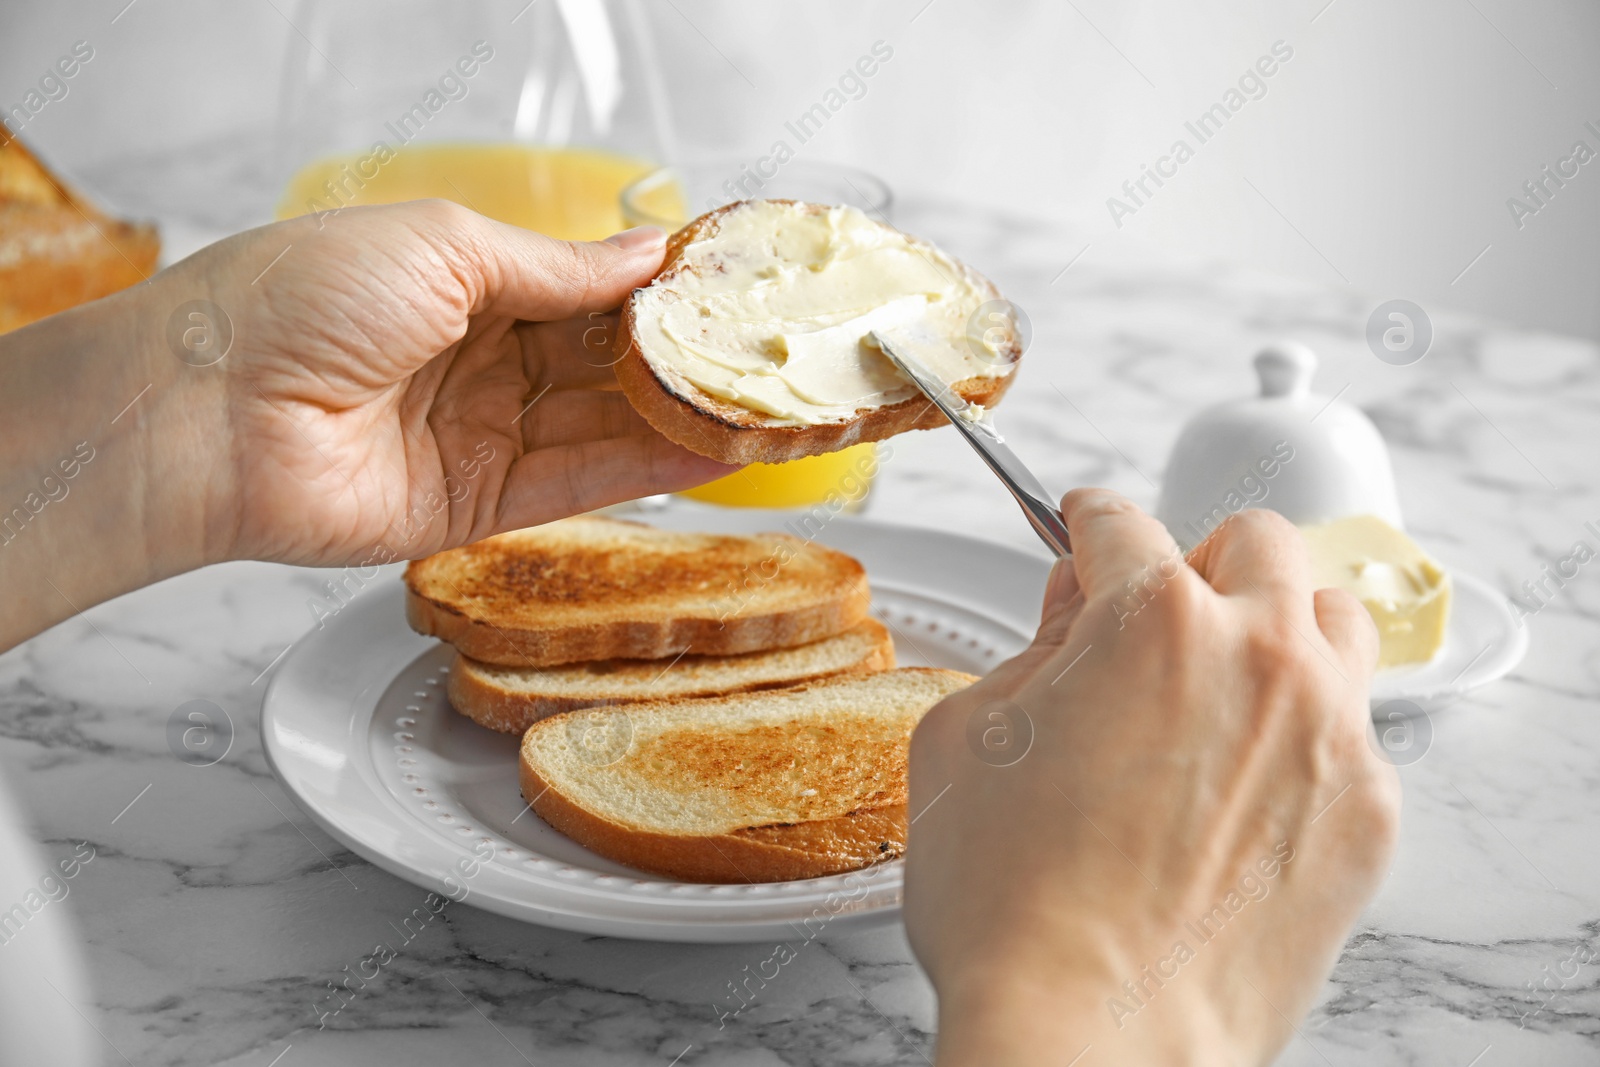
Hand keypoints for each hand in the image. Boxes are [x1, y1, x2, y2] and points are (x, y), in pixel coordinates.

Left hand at [145, 200, 733, 567]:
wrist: (203, 415)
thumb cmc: (296, 300)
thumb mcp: (442, 246)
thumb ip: (556, 267)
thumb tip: (646, 257)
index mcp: (463, 279)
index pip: (588, 284)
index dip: (661, 286)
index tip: (736, 282)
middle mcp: (480, 358)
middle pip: (608, 359)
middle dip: (688, 354)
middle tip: (774, 349)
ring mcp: (484, 433)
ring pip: (608, 422)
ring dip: (687, 414)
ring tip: (771, 403)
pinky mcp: (482, 505)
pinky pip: (583, 481)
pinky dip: (651, 466)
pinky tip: (717, 448)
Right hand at [904, 490, 1399, 1064]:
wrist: (1090, 1035)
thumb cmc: (1013, 906)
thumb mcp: (965, 740)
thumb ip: (1028, 649)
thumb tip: (1071, 613)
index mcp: (1151, 620)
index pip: (1122, 523)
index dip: (1086, 524)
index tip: (1086, 532)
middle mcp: (1259, 656)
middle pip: (1256, 543)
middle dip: (1195, 563)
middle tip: (1151, 616)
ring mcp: (1328, 734)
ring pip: (1332, 619)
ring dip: (1276, 627)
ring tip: (1222, 683)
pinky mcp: (1368, 815)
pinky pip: (1352, 730)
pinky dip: (1302, 733)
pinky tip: (1242, 787)